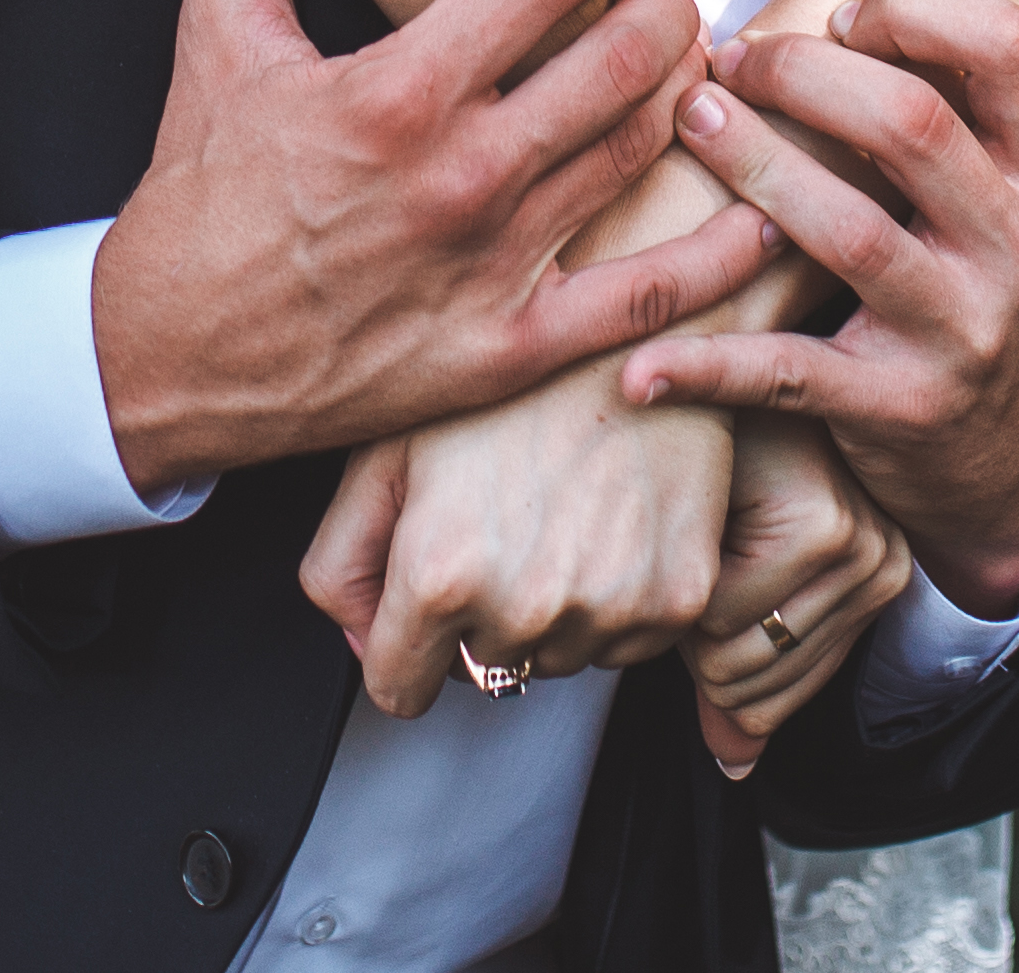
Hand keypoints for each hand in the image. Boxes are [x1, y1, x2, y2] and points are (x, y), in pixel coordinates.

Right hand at [92, 0, 772, 491]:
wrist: (167, 363)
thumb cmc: (197, 201)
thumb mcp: (209, 45)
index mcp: (398, 91)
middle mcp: (463, 176)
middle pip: (624, 59)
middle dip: (664, 7)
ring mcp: (497, 268)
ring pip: (644, 152)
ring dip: (689, 95)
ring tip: (690, 65)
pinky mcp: (513, 350)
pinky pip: (647, 297)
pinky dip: (720, 255)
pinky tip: (766, 213)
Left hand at [297, 355, 736, 715]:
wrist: (636, 327)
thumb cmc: (508, 377)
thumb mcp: (386, 450)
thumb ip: (341, 562)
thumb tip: (367, 646)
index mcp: (441, 571)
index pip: (400, 690)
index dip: (402, 650)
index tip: (421, 612)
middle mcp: (525, 605)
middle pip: (482, 671)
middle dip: (478, 618)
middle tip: (501, 524)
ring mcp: (608, 608)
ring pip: (554, 659)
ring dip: (547, 614)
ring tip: (556, 515)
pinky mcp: (677, 602)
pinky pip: (623, 646)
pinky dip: (612, 603)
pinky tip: (606, 524)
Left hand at [616, 0, 1018, 617]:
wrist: (1007, 472)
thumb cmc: (975, 294)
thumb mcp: (1006, 204)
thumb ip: (950, 115)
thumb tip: (827, 13)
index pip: (1006, 44)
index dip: (913, 7)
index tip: (836, 18)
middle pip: (911, 123)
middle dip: (801, 74)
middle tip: (729, 63)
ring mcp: (965, 334)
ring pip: (847, 231)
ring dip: (753, 164)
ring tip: (689, 123)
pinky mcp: (900, 411)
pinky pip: (788, 376)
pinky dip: (706, 365)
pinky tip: (638, 361)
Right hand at [684, 414, 915, 769]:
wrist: (703, 345)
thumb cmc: (708, 449)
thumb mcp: (726, 571)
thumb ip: (735, 673)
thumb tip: (736, 764)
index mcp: (870, 581)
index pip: (767, 705)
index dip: (702, 654)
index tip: (702, 564)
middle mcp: (882, 568)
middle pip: (747, 690)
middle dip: (692, 631)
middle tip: (696, 534)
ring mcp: (860, 548)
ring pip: (728, 659)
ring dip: (684, 599)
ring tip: (699, 510)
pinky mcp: (821, 525)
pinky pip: (720, 616)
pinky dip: (683, 567)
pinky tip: (698, 490)